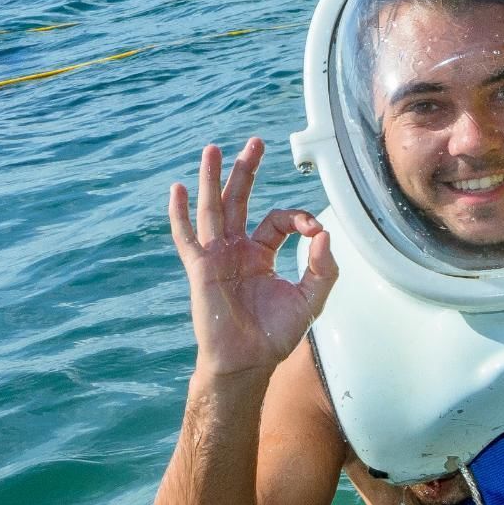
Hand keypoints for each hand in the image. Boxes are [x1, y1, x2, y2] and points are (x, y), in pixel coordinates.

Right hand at [168, 139, 336, 379]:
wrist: (247, 363)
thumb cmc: (275, 336)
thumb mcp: (310, 300)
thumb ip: (324, 268)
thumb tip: (326, 234)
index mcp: (261, 253)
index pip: (278, 220)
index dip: (298, 218)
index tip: (315, 230)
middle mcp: (237, 249)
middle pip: (239, 200)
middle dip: (246, 171)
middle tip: (256, 142)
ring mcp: (217, 256)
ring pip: (213, 209)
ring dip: (211, 178)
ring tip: (212, 149)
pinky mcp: (201, 268)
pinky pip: (187, 237)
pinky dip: (180, 213)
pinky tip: (177, 189)